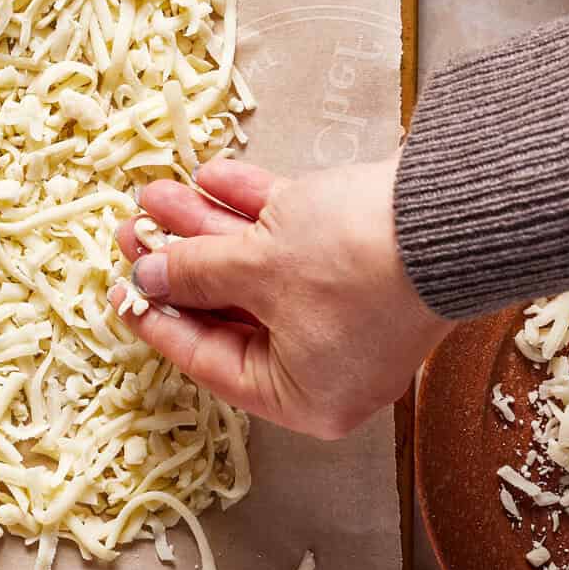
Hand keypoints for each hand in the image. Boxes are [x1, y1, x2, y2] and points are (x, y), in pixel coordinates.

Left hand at [110, 156, 450, 439]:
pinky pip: (291, 236)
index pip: (209, 361)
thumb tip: (148, 275)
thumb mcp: (254, 268)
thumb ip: (193, 272)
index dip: (158, 319)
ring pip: (257, 266)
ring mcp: (346, 308)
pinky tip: (210, 175)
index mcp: (303, 394)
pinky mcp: (359, 257)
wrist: (449, 211)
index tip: (119, 292)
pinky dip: (253, 207)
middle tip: (131, 230)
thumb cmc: (351, 263)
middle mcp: (326, 360)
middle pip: (232, 308)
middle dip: (180, 260)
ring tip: (157, 191)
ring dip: (207, 226)